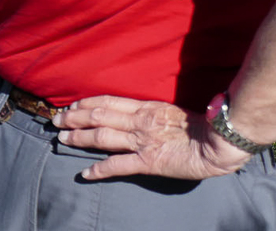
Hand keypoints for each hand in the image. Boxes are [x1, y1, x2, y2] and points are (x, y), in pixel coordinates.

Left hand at [52, 95, 253, 180]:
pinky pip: (119, 165)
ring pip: (102, 136)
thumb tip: (135, 112)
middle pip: (98, 116)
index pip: (107, 102)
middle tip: (56, 120)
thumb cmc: (202, 125)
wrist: (220, 141)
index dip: (86, 104)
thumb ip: (152, 112)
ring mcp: (142, 142)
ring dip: (80, 138)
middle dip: (74, 118)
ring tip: (62, 139)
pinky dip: (100, 169)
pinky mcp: (149, 162)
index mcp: (145, 107)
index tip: (71, 106)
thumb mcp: (171, 111)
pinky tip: (86, 173)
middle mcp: (139, 122)